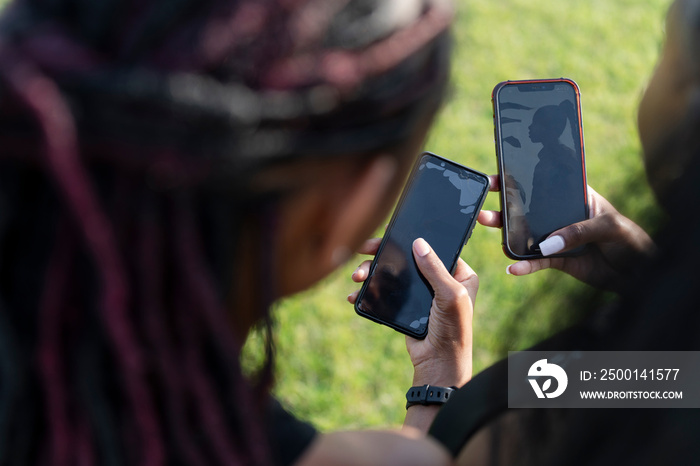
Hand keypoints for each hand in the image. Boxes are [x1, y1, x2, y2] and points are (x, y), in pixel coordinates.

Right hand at [348, 238, 475, 388]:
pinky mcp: (406, 307)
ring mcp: (421, 294)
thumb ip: (435, 269)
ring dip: (371, 271)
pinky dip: (369, 290)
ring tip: (357, 275)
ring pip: (392, 273)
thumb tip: (418, 243)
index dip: (412, 238)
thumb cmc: (454, 330)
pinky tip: (356, 291)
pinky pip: (385, 292)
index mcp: (459, 274)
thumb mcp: (450, 295)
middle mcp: (440, 281)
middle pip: (407, 257)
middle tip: (363, 248)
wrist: (439, 364)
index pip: (434, 248)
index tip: (391, 232)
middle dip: (382, 253)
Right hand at [478, 175, 655, 289]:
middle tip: (483, 200)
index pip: (546, 184)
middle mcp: (562, 216)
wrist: (639, 274)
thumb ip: (579, 231)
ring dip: (505, 232)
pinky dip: (524, 266)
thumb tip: (547, 244)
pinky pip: (535, 262)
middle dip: (504, 205)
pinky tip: (512, 268)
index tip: (499, 175)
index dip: (522, 178)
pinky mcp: (557, 260)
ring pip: (525, 234)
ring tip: (485, 223)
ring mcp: (557, 238)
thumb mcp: (610, 227)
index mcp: (576, 197)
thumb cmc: (630, 241)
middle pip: (528, 209)